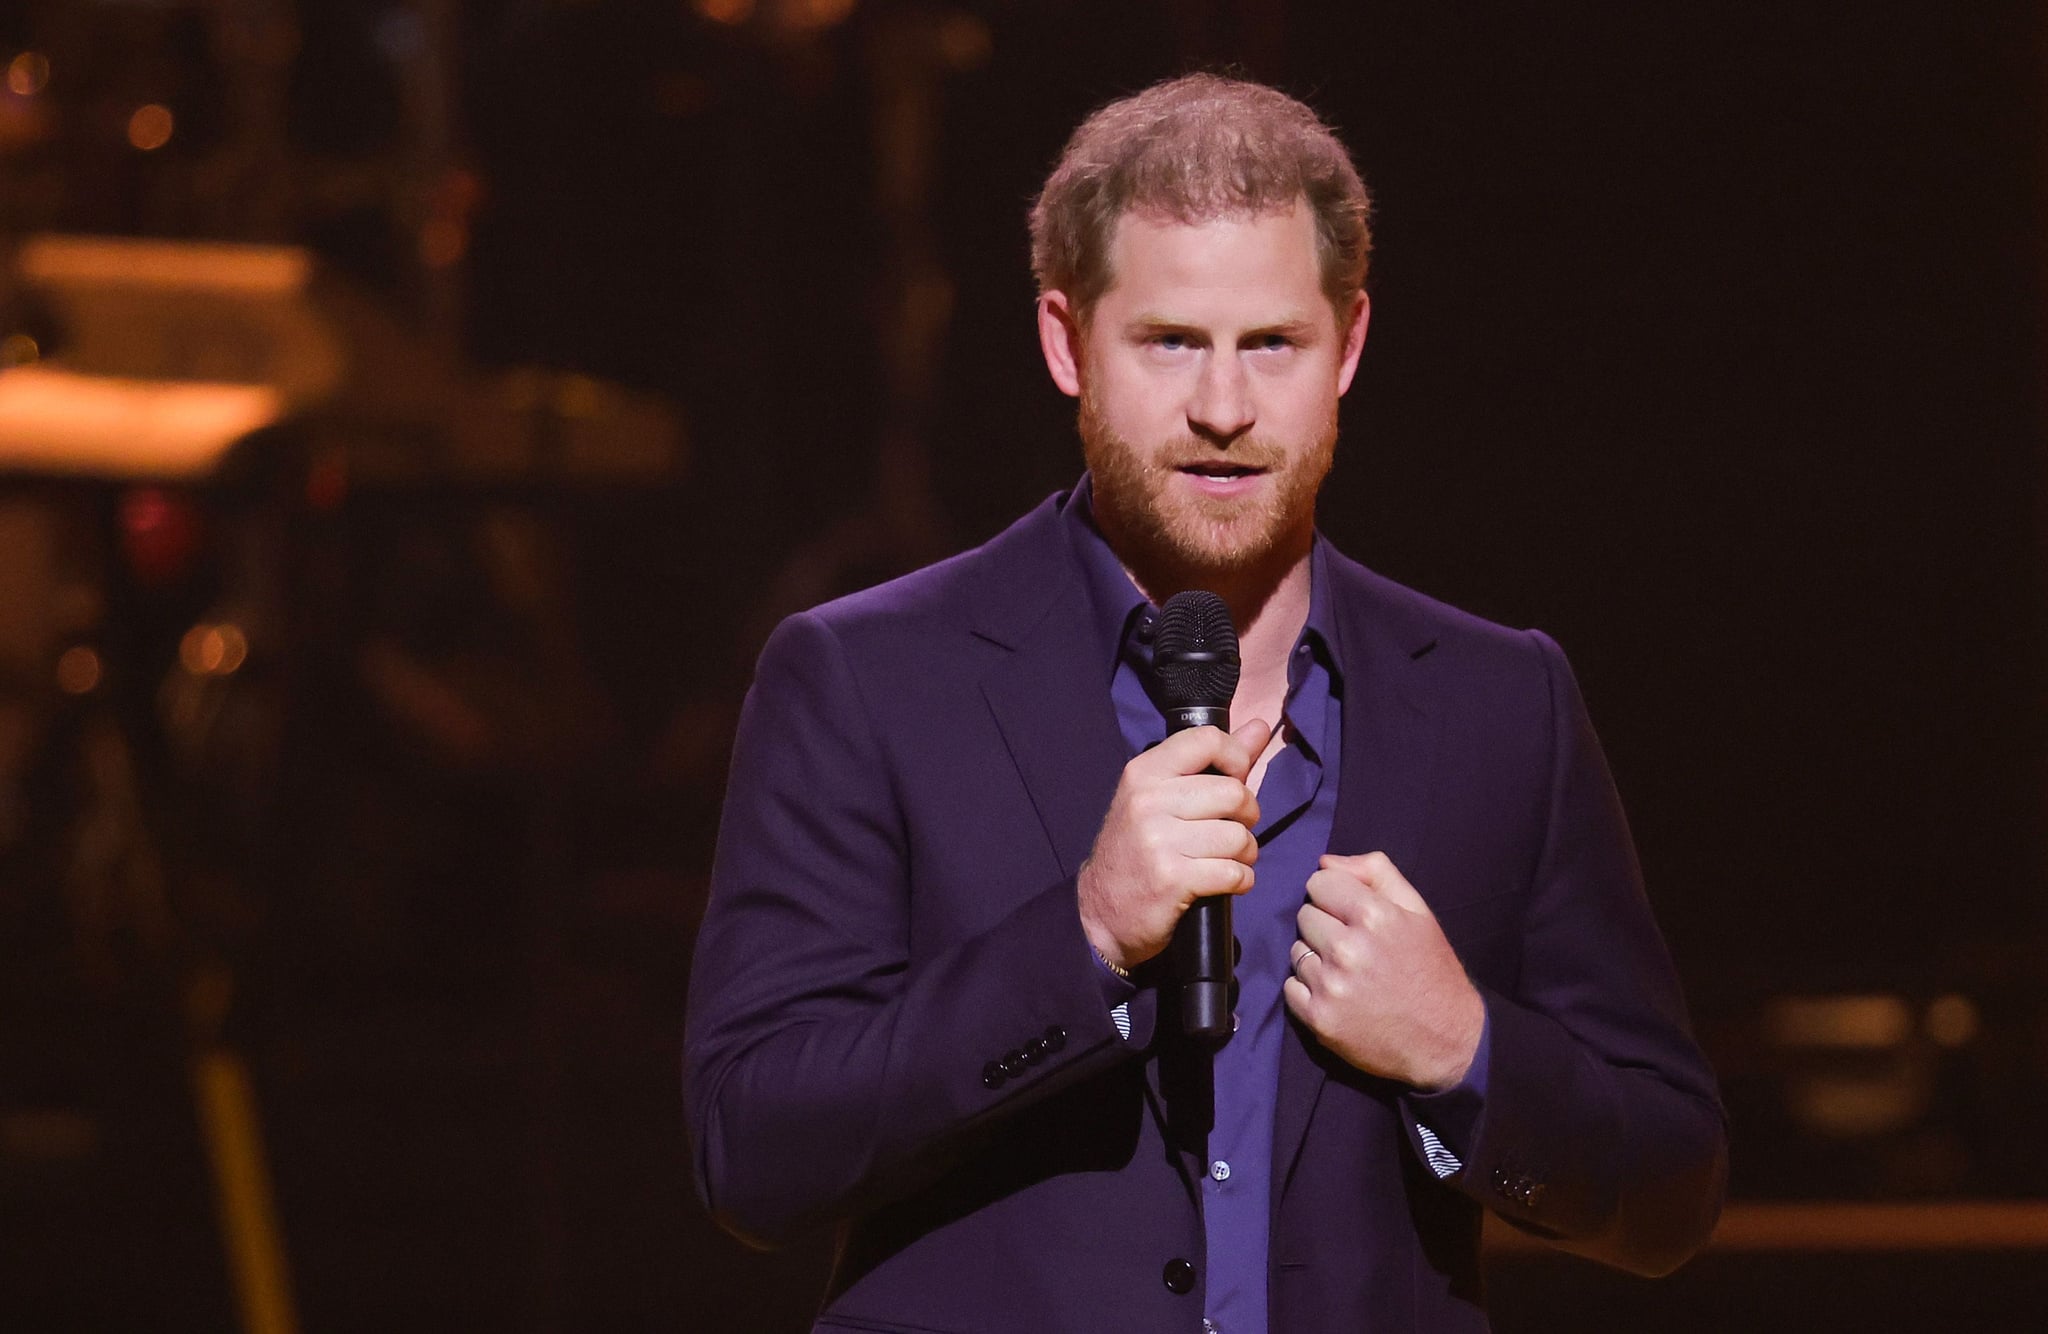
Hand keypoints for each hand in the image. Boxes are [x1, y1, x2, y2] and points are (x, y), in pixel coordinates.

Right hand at [1078, 718, 1272, 971]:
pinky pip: (1234, 873)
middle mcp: (1148, 801)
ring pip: (1239, 836)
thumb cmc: (1137, 849)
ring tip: (1227, 860)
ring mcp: (1159, 841)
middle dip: (1247, 817)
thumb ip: (1215, 761)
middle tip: (1232, 831)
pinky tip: (1225, 882)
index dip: (1236, 758)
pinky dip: (1241, 881)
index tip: (1234, 781)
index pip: (1207, 740)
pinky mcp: (1172, 879)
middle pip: (1234, 793)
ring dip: (1245, 854)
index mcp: (1144, 773)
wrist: (1100, 912)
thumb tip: (1260, 726)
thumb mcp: (1162, 798)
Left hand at [1283, 851, 1484, 1091]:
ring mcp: (1330, 986)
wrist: (1447, 1042)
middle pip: (1305, 915)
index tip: (1351, 913)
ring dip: (1316, 958)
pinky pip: (1290, 987)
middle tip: (1354, 946)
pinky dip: (1308, 990)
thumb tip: (1326, 862)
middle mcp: (1347, 949)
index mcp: (1373, 916)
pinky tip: (1338, 995)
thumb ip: (1375, 873)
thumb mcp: (1419, 911)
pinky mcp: (1318, 1018)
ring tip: (1349, 973)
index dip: (1335, 895)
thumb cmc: (1431, 971)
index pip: (1318, 882)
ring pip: (1297, 951)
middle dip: (1325, 925)